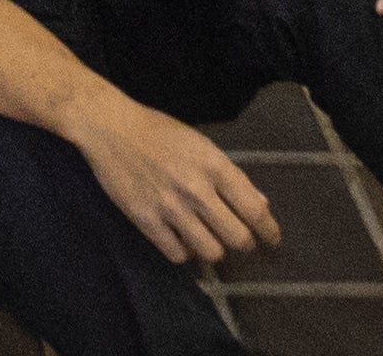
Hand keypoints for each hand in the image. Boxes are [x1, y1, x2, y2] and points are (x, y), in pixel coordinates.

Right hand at [64, 95, 276, 269]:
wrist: (109, 127)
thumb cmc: (158, 131)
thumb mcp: (200, 144)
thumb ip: (231, 175)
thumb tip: (259, 204)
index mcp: (214, 165)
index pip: (254, 209)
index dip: (269, 231)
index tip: (272, 240)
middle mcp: (196, 189)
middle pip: (236, 237)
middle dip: (244, 244)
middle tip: (240, 242)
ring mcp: (170, 207)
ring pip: (210, 251)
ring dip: (215, 250)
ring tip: (209, 240)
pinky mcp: (146, 220)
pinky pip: (177, 254)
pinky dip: (185, 253)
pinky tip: (181, 240)